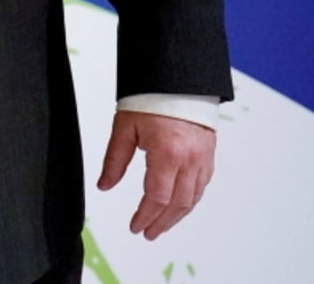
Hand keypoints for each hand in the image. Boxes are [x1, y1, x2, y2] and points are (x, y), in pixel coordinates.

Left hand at [97, 109, 216, 239]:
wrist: (178, 79)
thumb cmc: (150, 98)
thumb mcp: (124, 128)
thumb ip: (114, 160)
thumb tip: (104, 186)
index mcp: (167, 153)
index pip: (157, 197)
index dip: (145, 216)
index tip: (135, 227)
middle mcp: (189, 159)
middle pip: (177, 203)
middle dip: (161, 222)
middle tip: (147, 234)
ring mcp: (203, 158)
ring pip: (193, 198)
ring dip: (177, 216)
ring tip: (161, 226)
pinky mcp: (209, 155)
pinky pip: (202, 186)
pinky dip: (190, 200)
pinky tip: (179, 206)